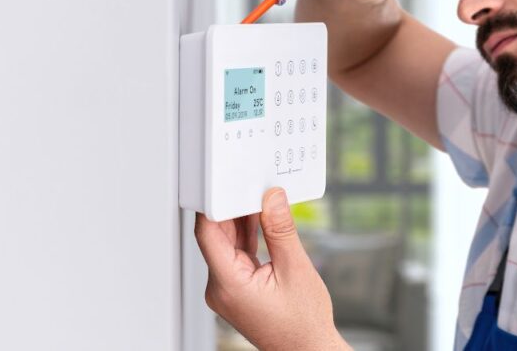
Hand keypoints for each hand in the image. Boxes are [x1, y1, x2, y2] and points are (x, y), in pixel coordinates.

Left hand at [194, 188, 349, 350]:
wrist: (308, 350)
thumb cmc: (303, 324)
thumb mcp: (296, 268)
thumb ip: (280, 229)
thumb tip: (271, 198)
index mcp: (228, 284)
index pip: (208, 233)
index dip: (213, 204)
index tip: (222, 182)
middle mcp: (220, 288)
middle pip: (217, 236)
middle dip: (232, 208)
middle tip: (248, 183)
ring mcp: (227, 289)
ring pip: (227, 244)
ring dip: (241, 221)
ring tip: (259, 198)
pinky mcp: (237, 288)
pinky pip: (236, 255)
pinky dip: (247, 237)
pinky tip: (260, 220)